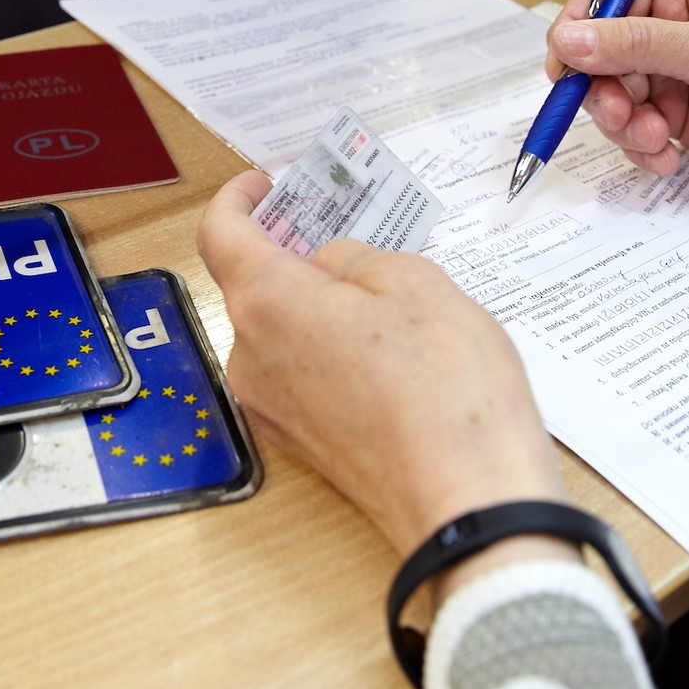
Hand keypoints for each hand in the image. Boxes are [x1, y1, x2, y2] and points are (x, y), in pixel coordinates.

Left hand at [196, 172, 571, 561]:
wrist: (469, 504)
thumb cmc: (447, 390)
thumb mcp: (415, 282)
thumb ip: (357, 259)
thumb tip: (331, 267)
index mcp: (268, 303)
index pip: (220, 234)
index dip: (236, 200)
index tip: (262, 184)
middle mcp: (251, 358)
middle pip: (254, 286)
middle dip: (294, 254)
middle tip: (345, 233)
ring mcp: (273, 408)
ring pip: (281, 333)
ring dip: (318, 305)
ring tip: (388, 298)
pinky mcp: (303, 444)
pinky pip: (301, 376)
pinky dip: (329, 350)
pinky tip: (389, 353)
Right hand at [544, 0, 688, 221]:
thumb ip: (636, 45)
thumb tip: (569, 38)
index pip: (603, 0)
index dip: (577, 34)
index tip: (565, 71)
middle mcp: (666, 25)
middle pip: (598, 55)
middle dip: (605, 92)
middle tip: (623, 116)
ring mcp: (669, 72)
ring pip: (610, 97)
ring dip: (624, 125)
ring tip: (654, 141)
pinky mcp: (674, 113)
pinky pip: (632, 129)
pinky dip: (641, 148)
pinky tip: (666, 158)